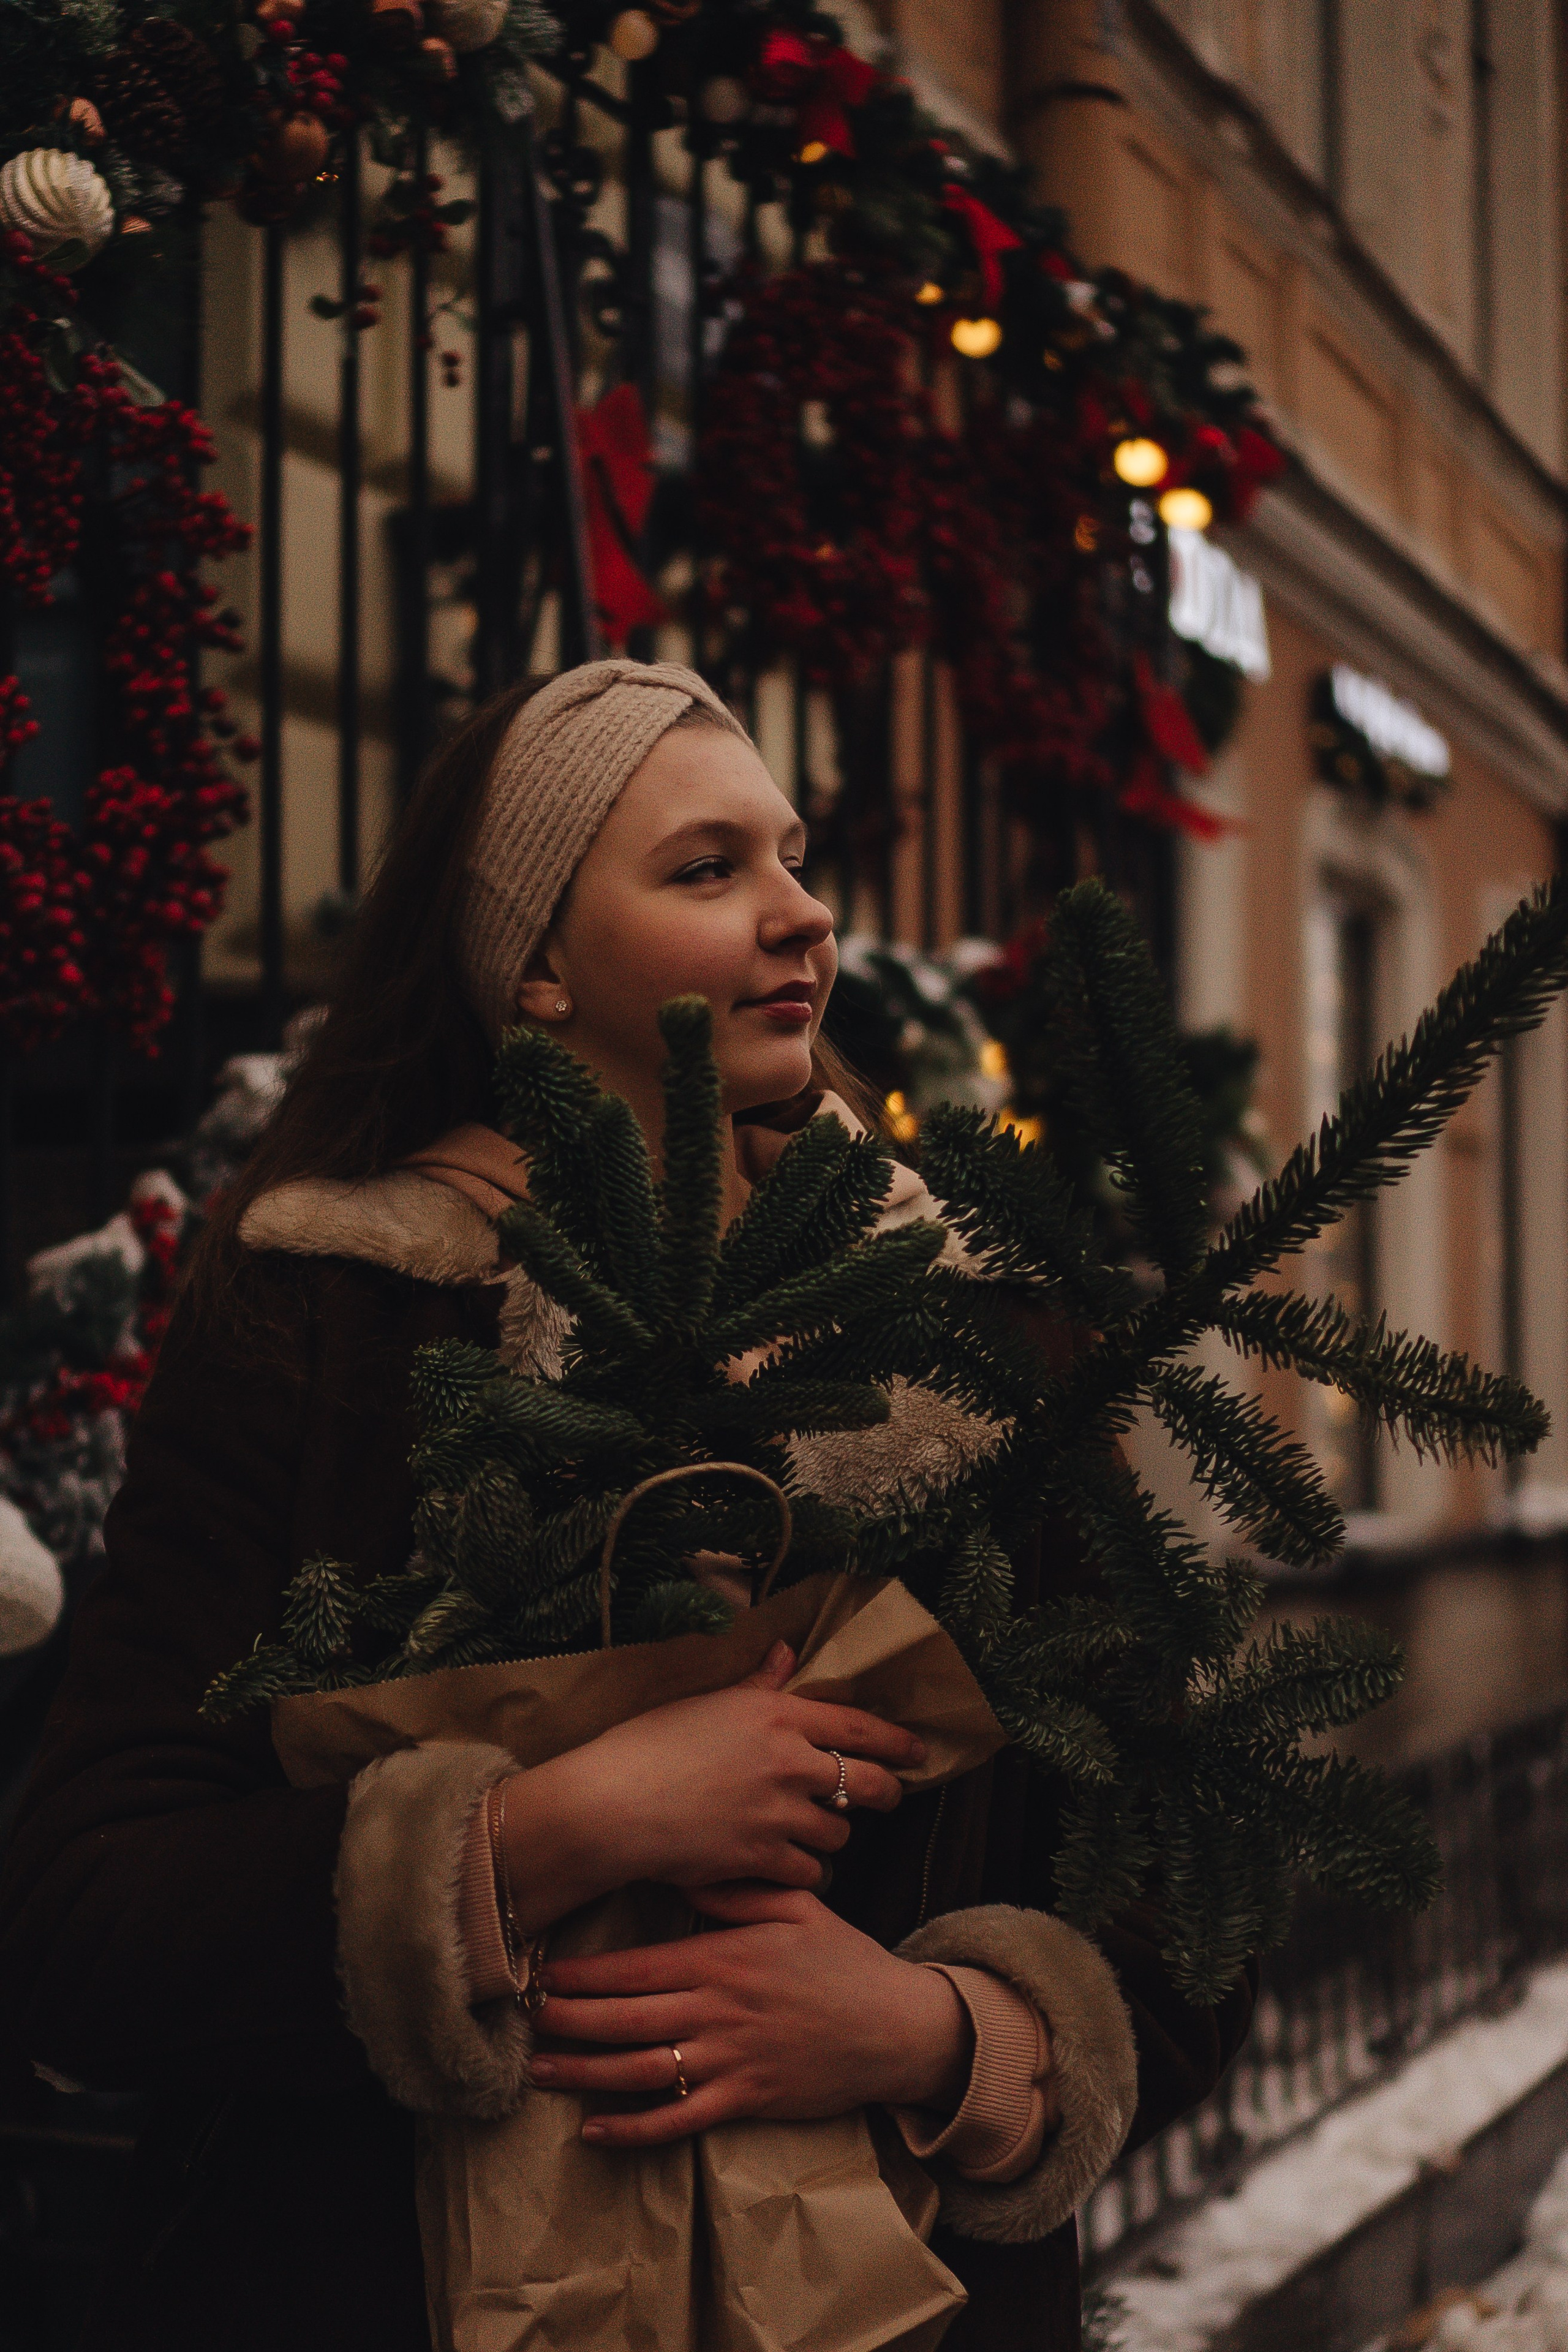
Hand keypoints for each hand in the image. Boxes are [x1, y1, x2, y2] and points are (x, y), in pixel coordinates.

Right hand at [498, 1642, 923, 1932]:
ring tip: (814, 1831)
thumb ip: (757, 1685)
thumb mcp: (705, 1702)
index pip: (858, 1725)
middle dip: (886, 1792)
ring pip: (839, 1833)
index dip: (896, 1740)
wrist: (611, 1806)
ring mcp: (779, 1814)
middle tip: (888, 1796)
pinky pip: (810, 1872)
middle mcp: (789, 1762)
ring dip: (833, 1833)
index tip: (917, 1750)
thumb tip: (786, 1651)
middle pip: (867, 1783)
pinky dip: (805, 1871)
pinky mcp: (763, 1859)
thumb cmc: (647, 1745)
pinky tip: (787, 1864)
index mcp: (777, 1715)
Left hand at [528, 1882, 973, 2146]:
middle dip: (567, 2022)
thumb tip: (689, 1874)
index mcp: (724, 1959)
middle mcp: (718, 2010)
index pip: (635, 1969)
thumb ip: (739, 1890)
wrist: (896, 2026)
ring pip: (639, 2071)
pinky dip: (632, 2130)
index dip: (583, 1976)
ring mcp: (731, 2060)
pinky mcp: (746, 2101)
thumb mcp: (797, 1906)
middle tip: (523, 2022)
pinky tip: (594, 2131)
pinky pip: (678, 2120)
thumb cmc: (844, 1962)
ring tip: (539, 2070)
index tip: (542, 1976)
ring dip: (583, 2074)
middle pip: (624, 2020)